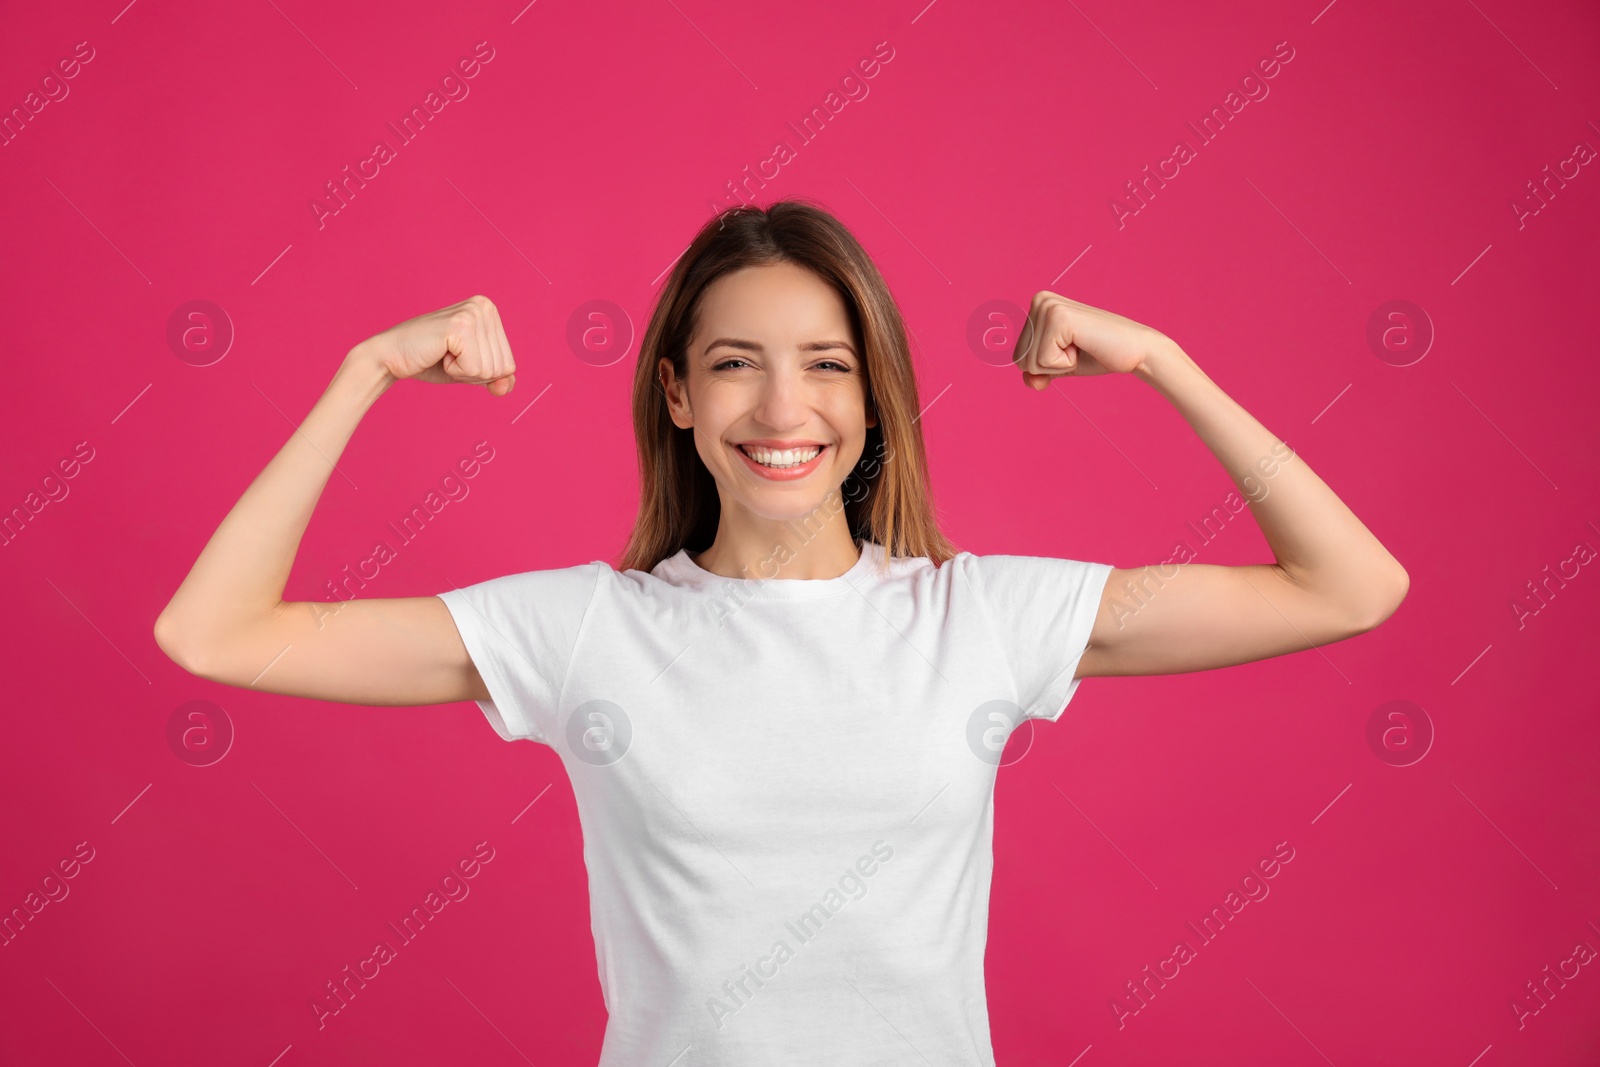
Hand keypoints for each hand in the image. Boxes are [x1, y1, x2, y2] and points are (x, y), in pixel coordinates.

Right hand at [349, 295, 516, 395]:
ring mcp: (473, 313)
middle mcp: (485, 306)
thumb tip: (506, 386)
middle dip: (474, 372)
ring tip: (442, 353)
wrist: (390, 358)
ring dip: (464, 371)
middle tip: (447, 355)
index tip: (457, 355)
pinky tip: (439, 353)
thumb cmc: (430, 362)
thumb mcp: (472, 371)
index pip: (509, 364)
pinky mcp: (461, 326)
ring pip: (490, 370)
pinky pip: (475, 369)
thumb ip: (496, 378)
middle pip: (502, 367)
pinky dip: (456, 371)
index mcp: (490, 311)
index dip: (481, 371)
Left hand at [1012, 291, 1176, 389]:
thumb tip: (1029, 382)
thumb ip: (1038, 374)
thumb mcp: (1059, 366)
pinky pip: (1043, 361)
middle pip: (1020, 360)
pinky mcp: (1058, 318)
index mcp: (1037, 306)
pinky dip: (1065, 363)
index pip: (1018, 356)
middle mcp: (1039, 300)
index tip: (1073, 349)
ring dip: (1059, 364)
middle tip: (1079, 348)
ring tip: (1082, 346)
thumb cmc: (1099, 354)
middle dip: (1050, 366)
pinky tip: (1083, 345)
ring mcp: (1048, 306)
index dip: (1045, 366)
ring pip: (1030, 362)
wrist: (1135, 351)